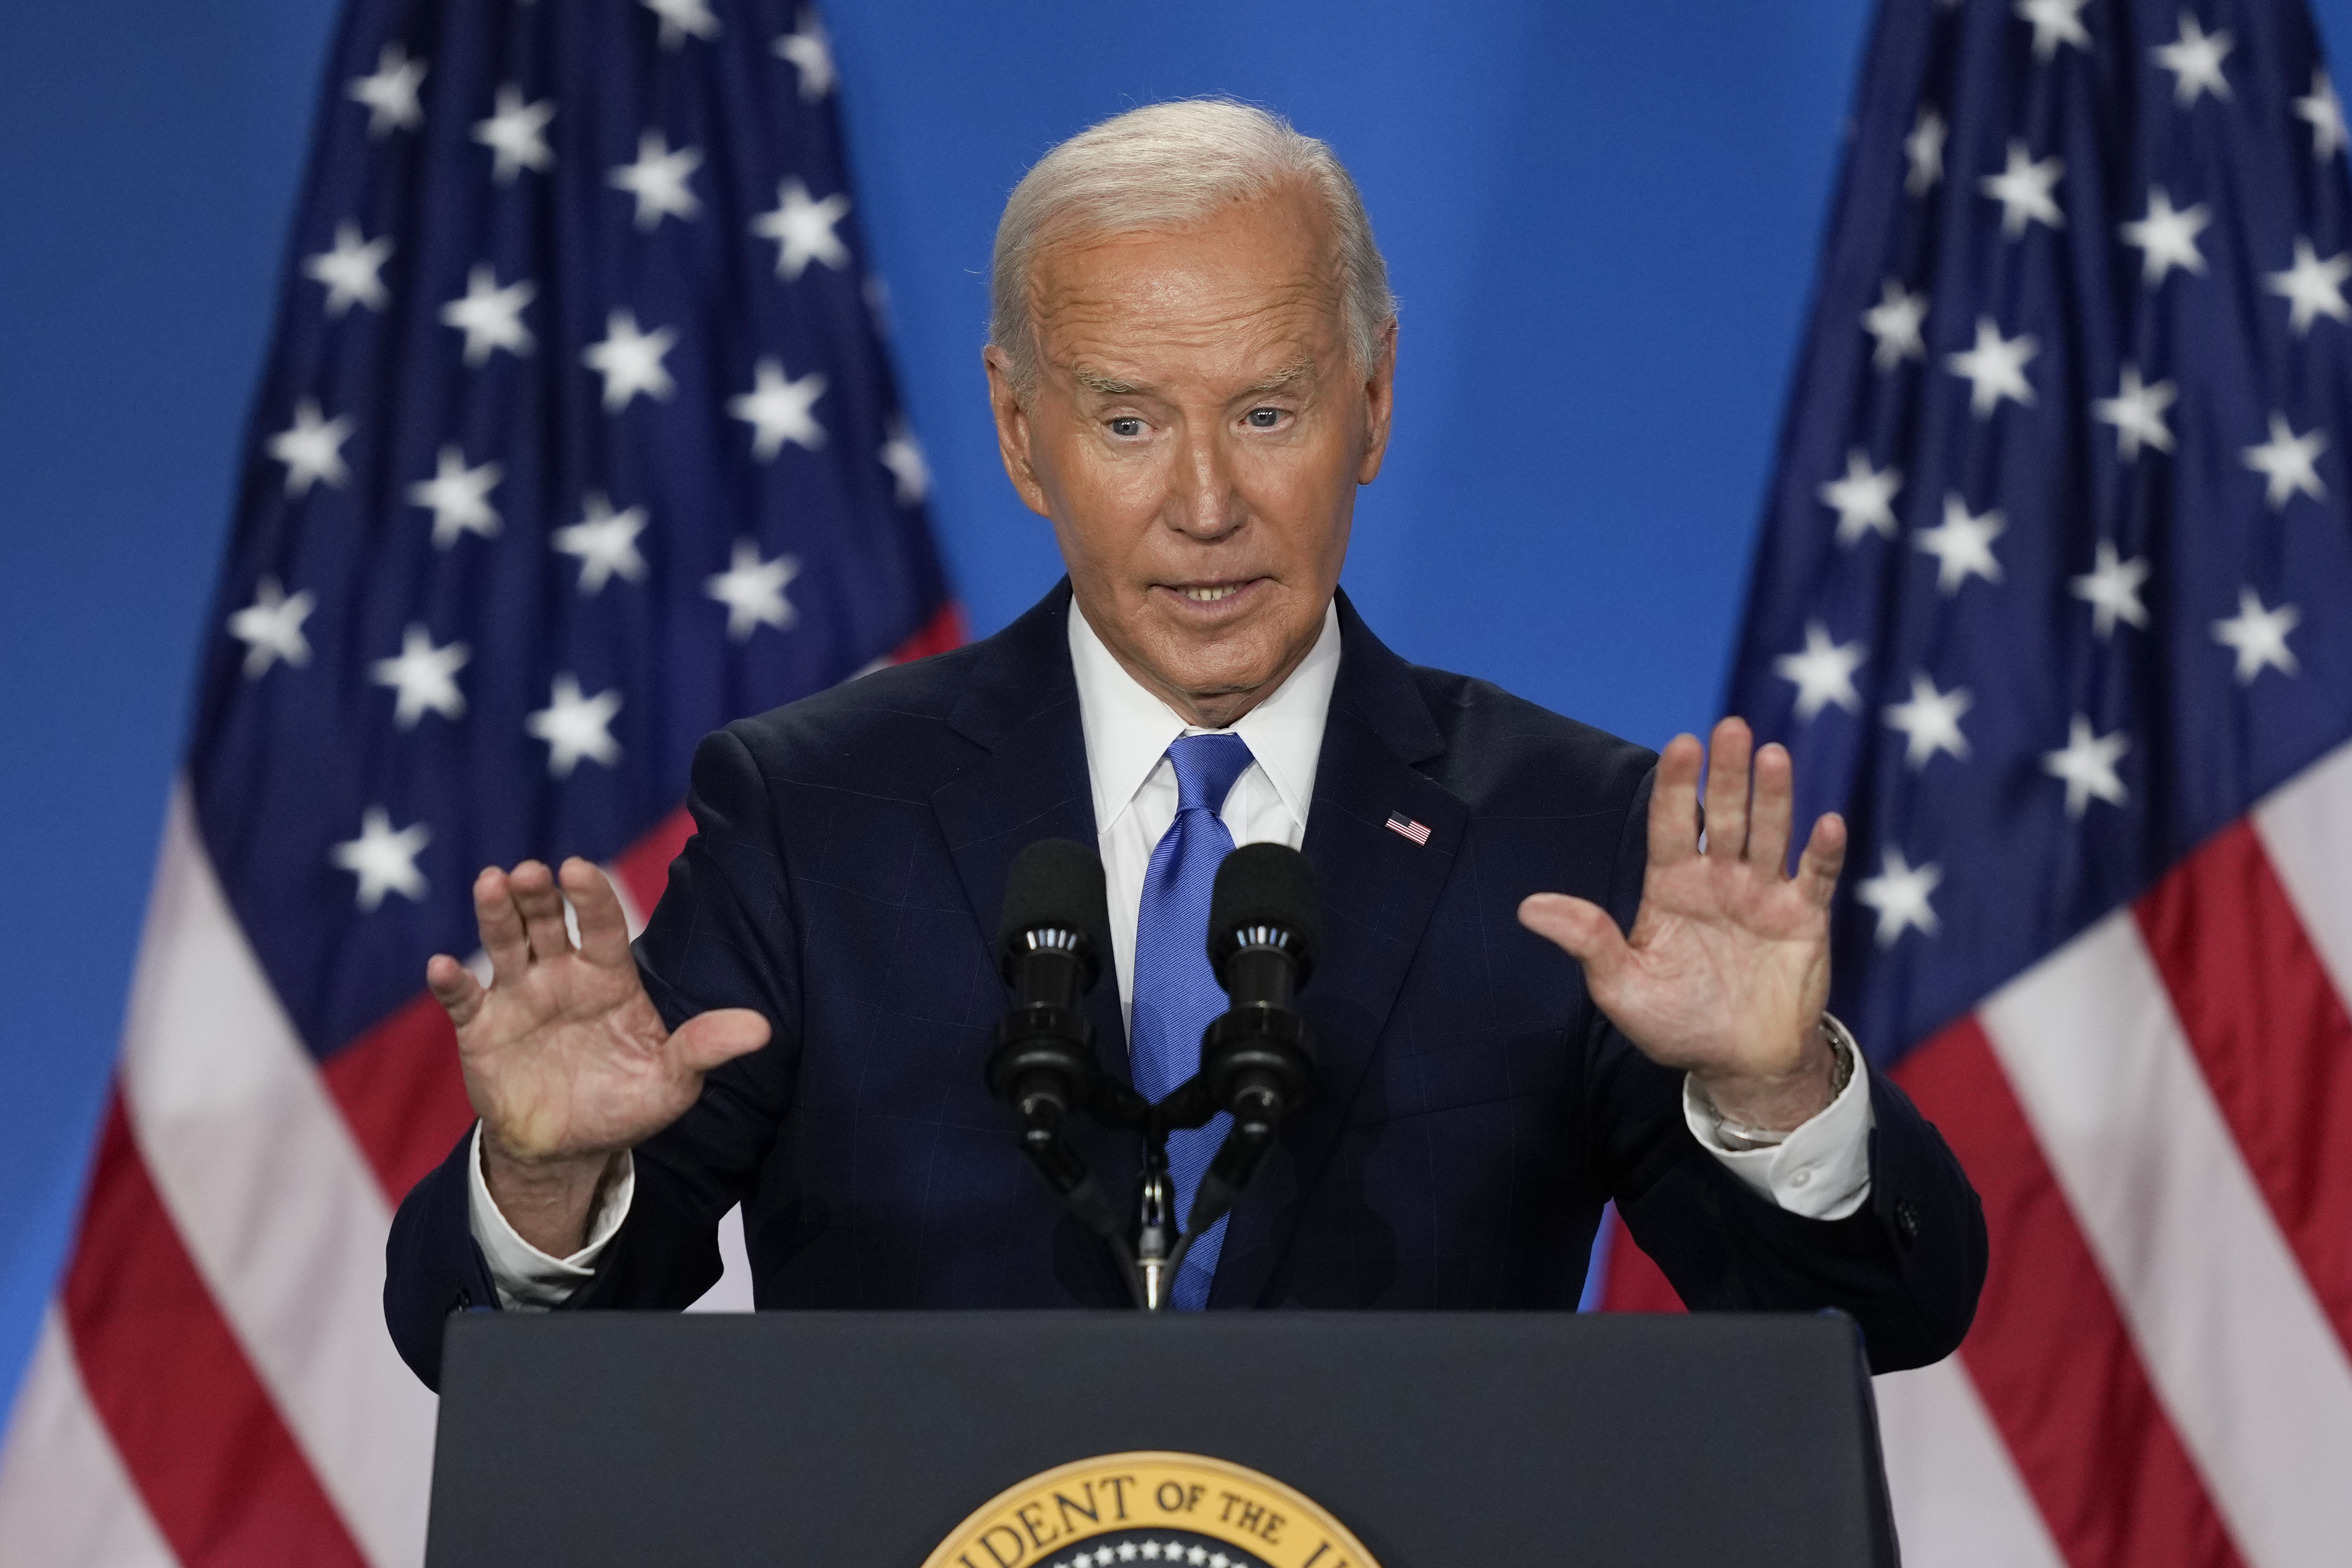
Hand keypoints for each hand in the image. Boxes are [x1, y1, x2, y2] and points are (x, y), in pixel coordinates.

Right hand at [425, 858, 768, 1253]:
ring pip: (505, 944)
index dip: (591, 897)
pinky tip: (442, 965)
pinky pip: (464, 999)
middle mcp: (561, 975)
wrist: (571, 1148)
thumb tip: (762, 1030)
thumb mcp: (673, 1081)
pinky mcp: (482, 1028)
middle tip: (530, 871)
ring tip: (491, 883)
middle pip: (547, 923)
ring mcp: (519, 997)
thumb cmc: (626, 1101)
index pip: (603, 926)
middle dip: (538, 896)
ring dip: (497, 915)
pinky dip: (451, 982)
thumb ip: (705, 1048)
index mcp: (609, 977)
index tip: (580, 869)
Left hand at [1518, 717, 1846, 1132]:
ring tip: (1773, 755)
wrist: (1738, 1064)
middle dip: (1726, 774)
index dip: (1675, 786)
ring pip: (1769, 833)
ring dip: (1773, 797)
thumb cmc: (1674, 1022)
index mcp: (1671, 886)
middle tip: (1731, 728)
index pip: (1670, 824)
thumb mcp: (1621, 987)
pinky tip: (1827, 823)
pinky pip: (1815, 878)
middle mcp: (1718, 879)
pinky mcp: (1803, 919)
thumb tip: (1528, 908)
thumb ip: (1587, 942)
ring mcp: (1763, 895)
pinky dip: (1823, 852)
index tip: (1680, 745)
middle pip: (1722, 816)